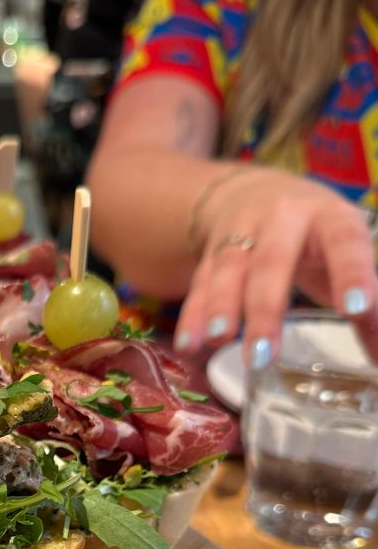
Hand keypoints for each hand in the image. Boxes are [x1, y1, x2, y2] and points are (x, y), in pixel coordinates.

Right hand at [174, 167, 377, 364]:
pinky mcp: (208, 253)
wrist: (248, 192)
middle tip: (263, 355)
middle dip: (265, 308)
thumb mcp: (343, 254)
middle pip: (271, 262)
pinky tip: (189, 345)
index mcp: (328, 215)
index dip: (351, 273)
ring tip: (218, 339)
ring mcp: (238, 233)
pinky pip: (198, 284)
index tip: (356, 309)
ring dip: (220, 307)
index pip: (343, 241)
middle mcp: (280, 218)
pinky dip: (192, 315)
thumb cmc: (312, 235)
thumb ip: (366, 303)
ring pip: (228, 269)